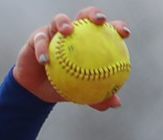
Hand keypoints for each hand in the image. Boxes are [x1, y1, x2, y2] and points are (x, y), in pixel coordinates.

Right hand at [13, 7, 130, 110]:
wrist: (37, 91)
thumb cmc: (63, 87)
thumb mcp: (81, 93)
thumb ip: (98, 97)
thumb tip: (116, 103)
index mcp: (88, 41)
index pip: (106, 30)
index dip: (117, 27)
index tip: (125, 33)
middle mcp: (73, 32)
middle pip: (85, 15)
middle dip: (94, 13)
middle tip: (100, 21)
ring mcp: (54, 32)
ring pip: (59, 20)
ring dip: (64, 22)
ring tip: (68, 30)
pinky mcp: (37, 37)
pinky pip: (40, 41)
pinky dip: (42, 50)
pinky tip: (44, 60)